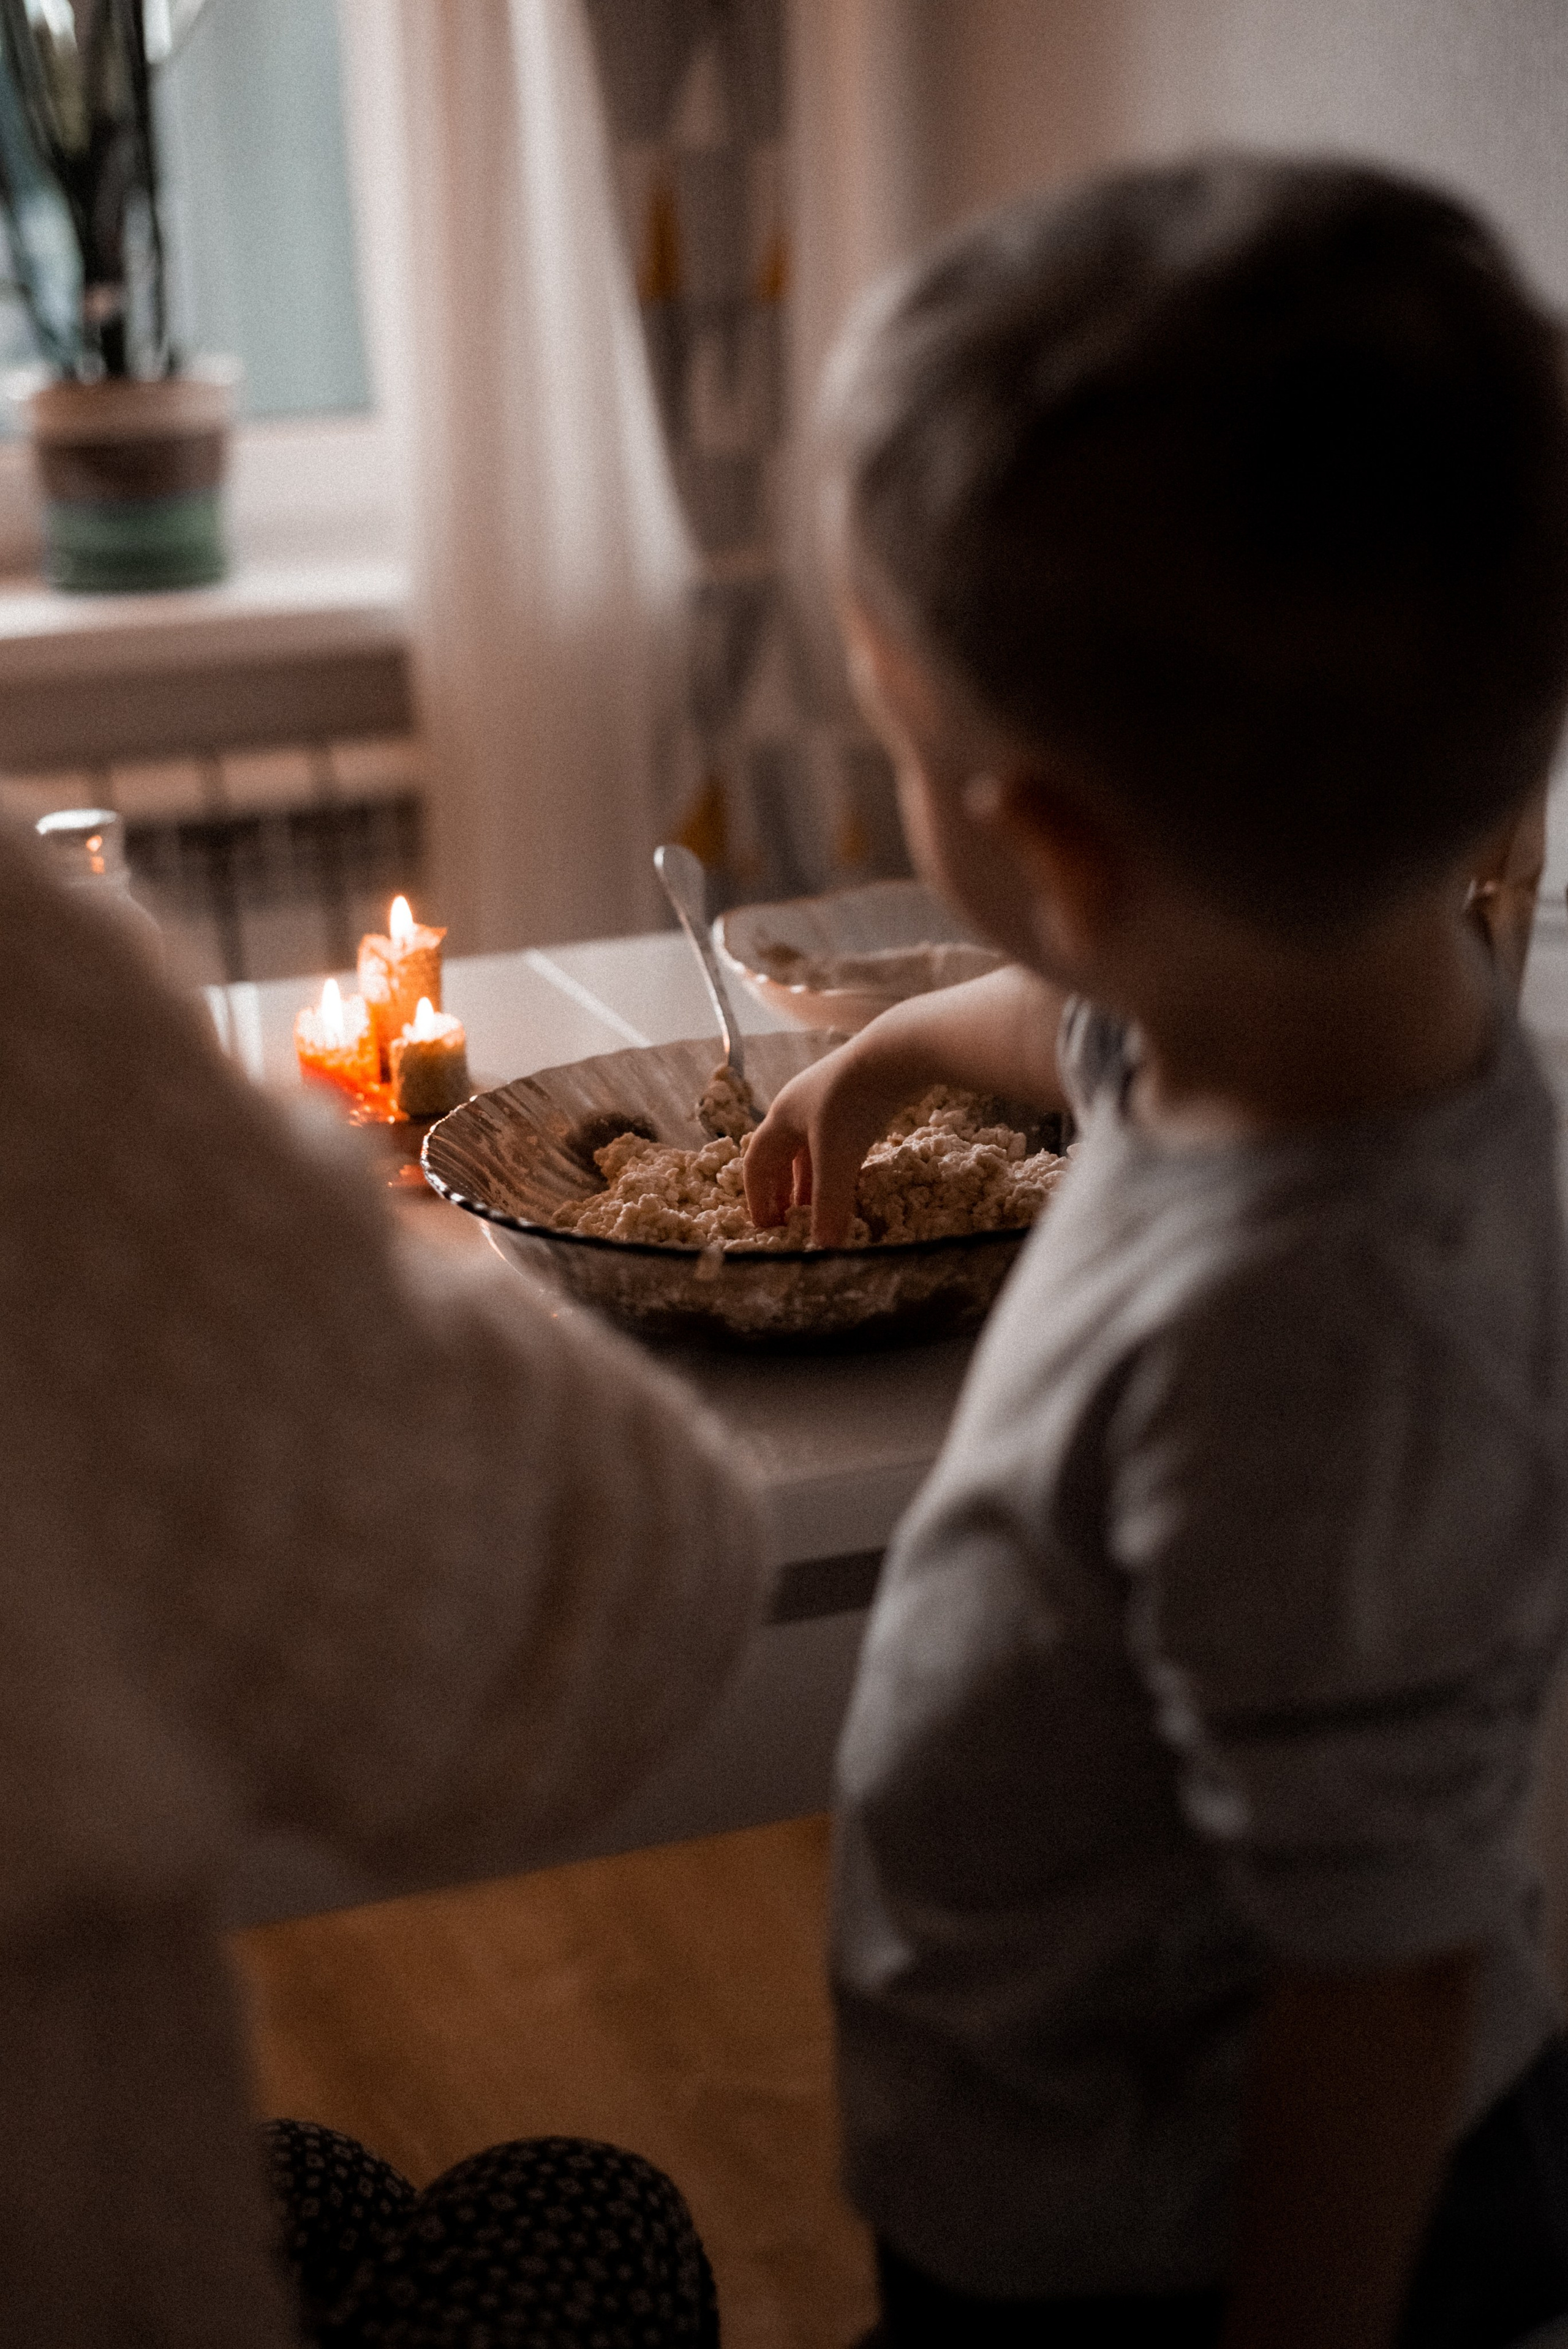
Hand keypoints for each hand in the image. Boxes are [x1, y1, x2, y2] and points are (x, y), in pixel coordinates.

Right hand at [744, 965, 1069, 1246]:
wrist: (897, 1053)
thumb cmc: (855, 1102)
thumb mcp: (838, 1159)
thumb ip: (830, 1206)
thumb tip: (825, 1251)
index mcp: (782, 1117)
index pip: (757, 1162)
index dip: (758, 1197)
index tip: (767, 1226)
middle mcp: (799, 1106)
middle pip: (781, 1155)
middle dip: (783, 1191)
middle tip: (790, 1221)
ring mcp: (829, 1100)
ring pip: (812, 1149)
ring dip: (812, 1181)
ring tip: (819, 1209)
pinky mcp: (858, 1098)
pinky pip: (838, 1139)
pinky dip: (838, 1165)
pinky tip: (853, 1180)